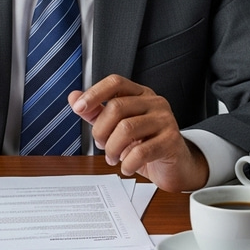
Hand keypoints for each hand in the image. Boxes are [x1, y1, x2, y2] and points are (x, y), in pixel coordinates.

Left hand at [69, 74, 208, 191]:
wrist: (176, 166)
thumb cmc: (146, 144)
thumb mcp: (117, 127)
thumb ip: (96, 112)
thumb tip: (74, 98)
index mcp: (140, 94)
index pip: (115, 82)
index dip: (94, 93)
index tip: (79, 107)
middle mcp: (154, 103)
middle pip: (117, 107)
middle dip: (101, 130)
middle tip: (101, 145)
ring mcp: (165, 120)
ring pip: (127, 128)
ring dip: (112, 148)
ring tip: (113, 157)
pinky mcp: (171, 141)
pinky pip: (141, 151)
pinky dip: (127, 163)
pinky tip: (127, 167)